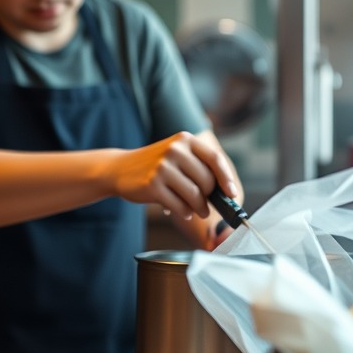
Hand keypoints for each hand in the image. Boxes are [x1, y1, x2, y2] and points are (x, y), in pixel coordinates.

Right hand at [110, 131, 239, 222]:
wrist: (120, 168)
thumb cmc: (155, 166)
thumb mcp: (175, 155)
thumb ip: (198, 167)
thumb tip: (225, 193)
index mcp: (184, 140)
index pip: (214, 159)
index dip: (226, 178)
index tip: (232, 194)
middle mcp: (174, 150)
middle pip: (206, 180)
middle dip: (209, 198)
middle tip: (206, 207)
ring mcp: (162, 167)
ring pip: (194, 195)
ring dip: (199, 209)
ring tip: (197, 211)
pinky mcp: (152, 184)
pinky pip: (178, 205)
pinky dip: (183, 212)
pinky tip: (180, 211)